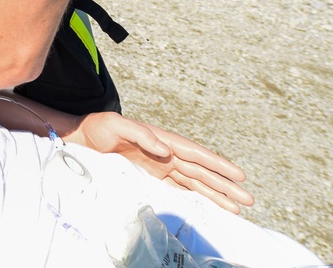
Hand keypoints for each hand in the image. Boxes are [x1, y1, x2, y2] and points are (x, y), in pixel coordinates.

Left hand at [69, 112, 253, 213]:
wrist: (83, 137)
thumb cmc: (99, 127)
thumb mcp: (116, 125)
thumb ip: (140, 134)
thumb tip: (164, 148)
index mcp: (163, 140)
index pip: (196, 154)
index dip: (218, 165)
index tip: (238, 175)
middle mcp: (167, 154)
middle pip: (202, 172)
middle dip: (225, 185)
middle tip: (249, 199)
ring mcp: (162, 167)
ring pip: (195, 183)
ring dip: (216, 195)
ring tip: (237, 208)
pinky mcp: (152, 177)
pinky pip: (179, 190)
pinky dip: (195, 198)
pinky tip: (209, 208)